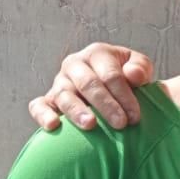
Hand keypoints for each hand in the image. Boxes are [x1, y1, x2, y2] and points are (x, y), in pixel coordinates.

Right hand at [28, 43, 153, 131]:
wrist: (113, 91)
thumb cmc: (129, 80)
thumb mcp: (139, 68)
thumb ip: (140, 68)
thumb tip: (133, 75)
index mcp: (97, 54)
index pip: (110, 74)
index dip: (124, 95)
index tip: (135, 117)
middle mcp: (75, 65)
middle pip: (88, 83)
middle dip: (105, 105)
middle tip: (120, 124)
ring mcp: (59, 82)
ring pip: (64, 95)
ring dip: (77, 111)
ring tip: (90, 125)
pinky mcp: (48, 100)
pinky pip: (38, 105)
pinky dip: (43, 114)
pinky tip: (53, 125)